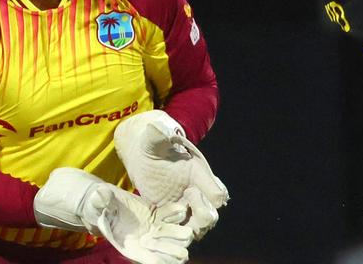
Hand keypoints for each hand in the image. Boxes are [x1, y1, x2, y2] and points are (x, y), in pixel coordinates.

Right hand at [34, 167, 192, 263]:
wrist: (102, 199)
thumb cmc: (94, 207)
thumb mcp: (95, 206)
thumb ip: (100, 203)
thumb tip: (101, 195)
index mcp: (127, 245)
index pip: (145, 258)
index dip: (156, 260)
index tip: (166, 261)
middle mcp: (142, 240)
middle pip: (162, 250)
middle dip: (173, 251)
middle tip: (183, 251)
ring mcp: (152, 228)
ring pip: (170, 234)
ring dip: (179, 233)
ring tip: (188, 233)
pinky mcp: (157, 215)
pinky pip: (170, 215)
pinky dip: (176, 213)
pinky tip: (182, 209)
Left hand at [114, 110, 228, 239]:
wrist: (145, 156)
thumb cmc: (152, 146)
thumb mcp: (154, 141)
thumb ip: (158, 136)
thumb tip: (159, 128)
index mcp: (200, 174)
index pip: (217, 194)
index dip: (207, 199)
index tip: (189, 192)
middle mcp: (198, 191)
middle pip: (211, 215)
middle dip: (199, 217)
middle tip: (177, 209)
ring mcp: (187, 205)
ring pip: (198, 227)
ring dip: (185, 229)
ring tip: (166, 222)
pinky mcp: (173, 215)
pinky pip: (181, 231)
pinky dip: (173, 233)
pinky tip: (158, 227)